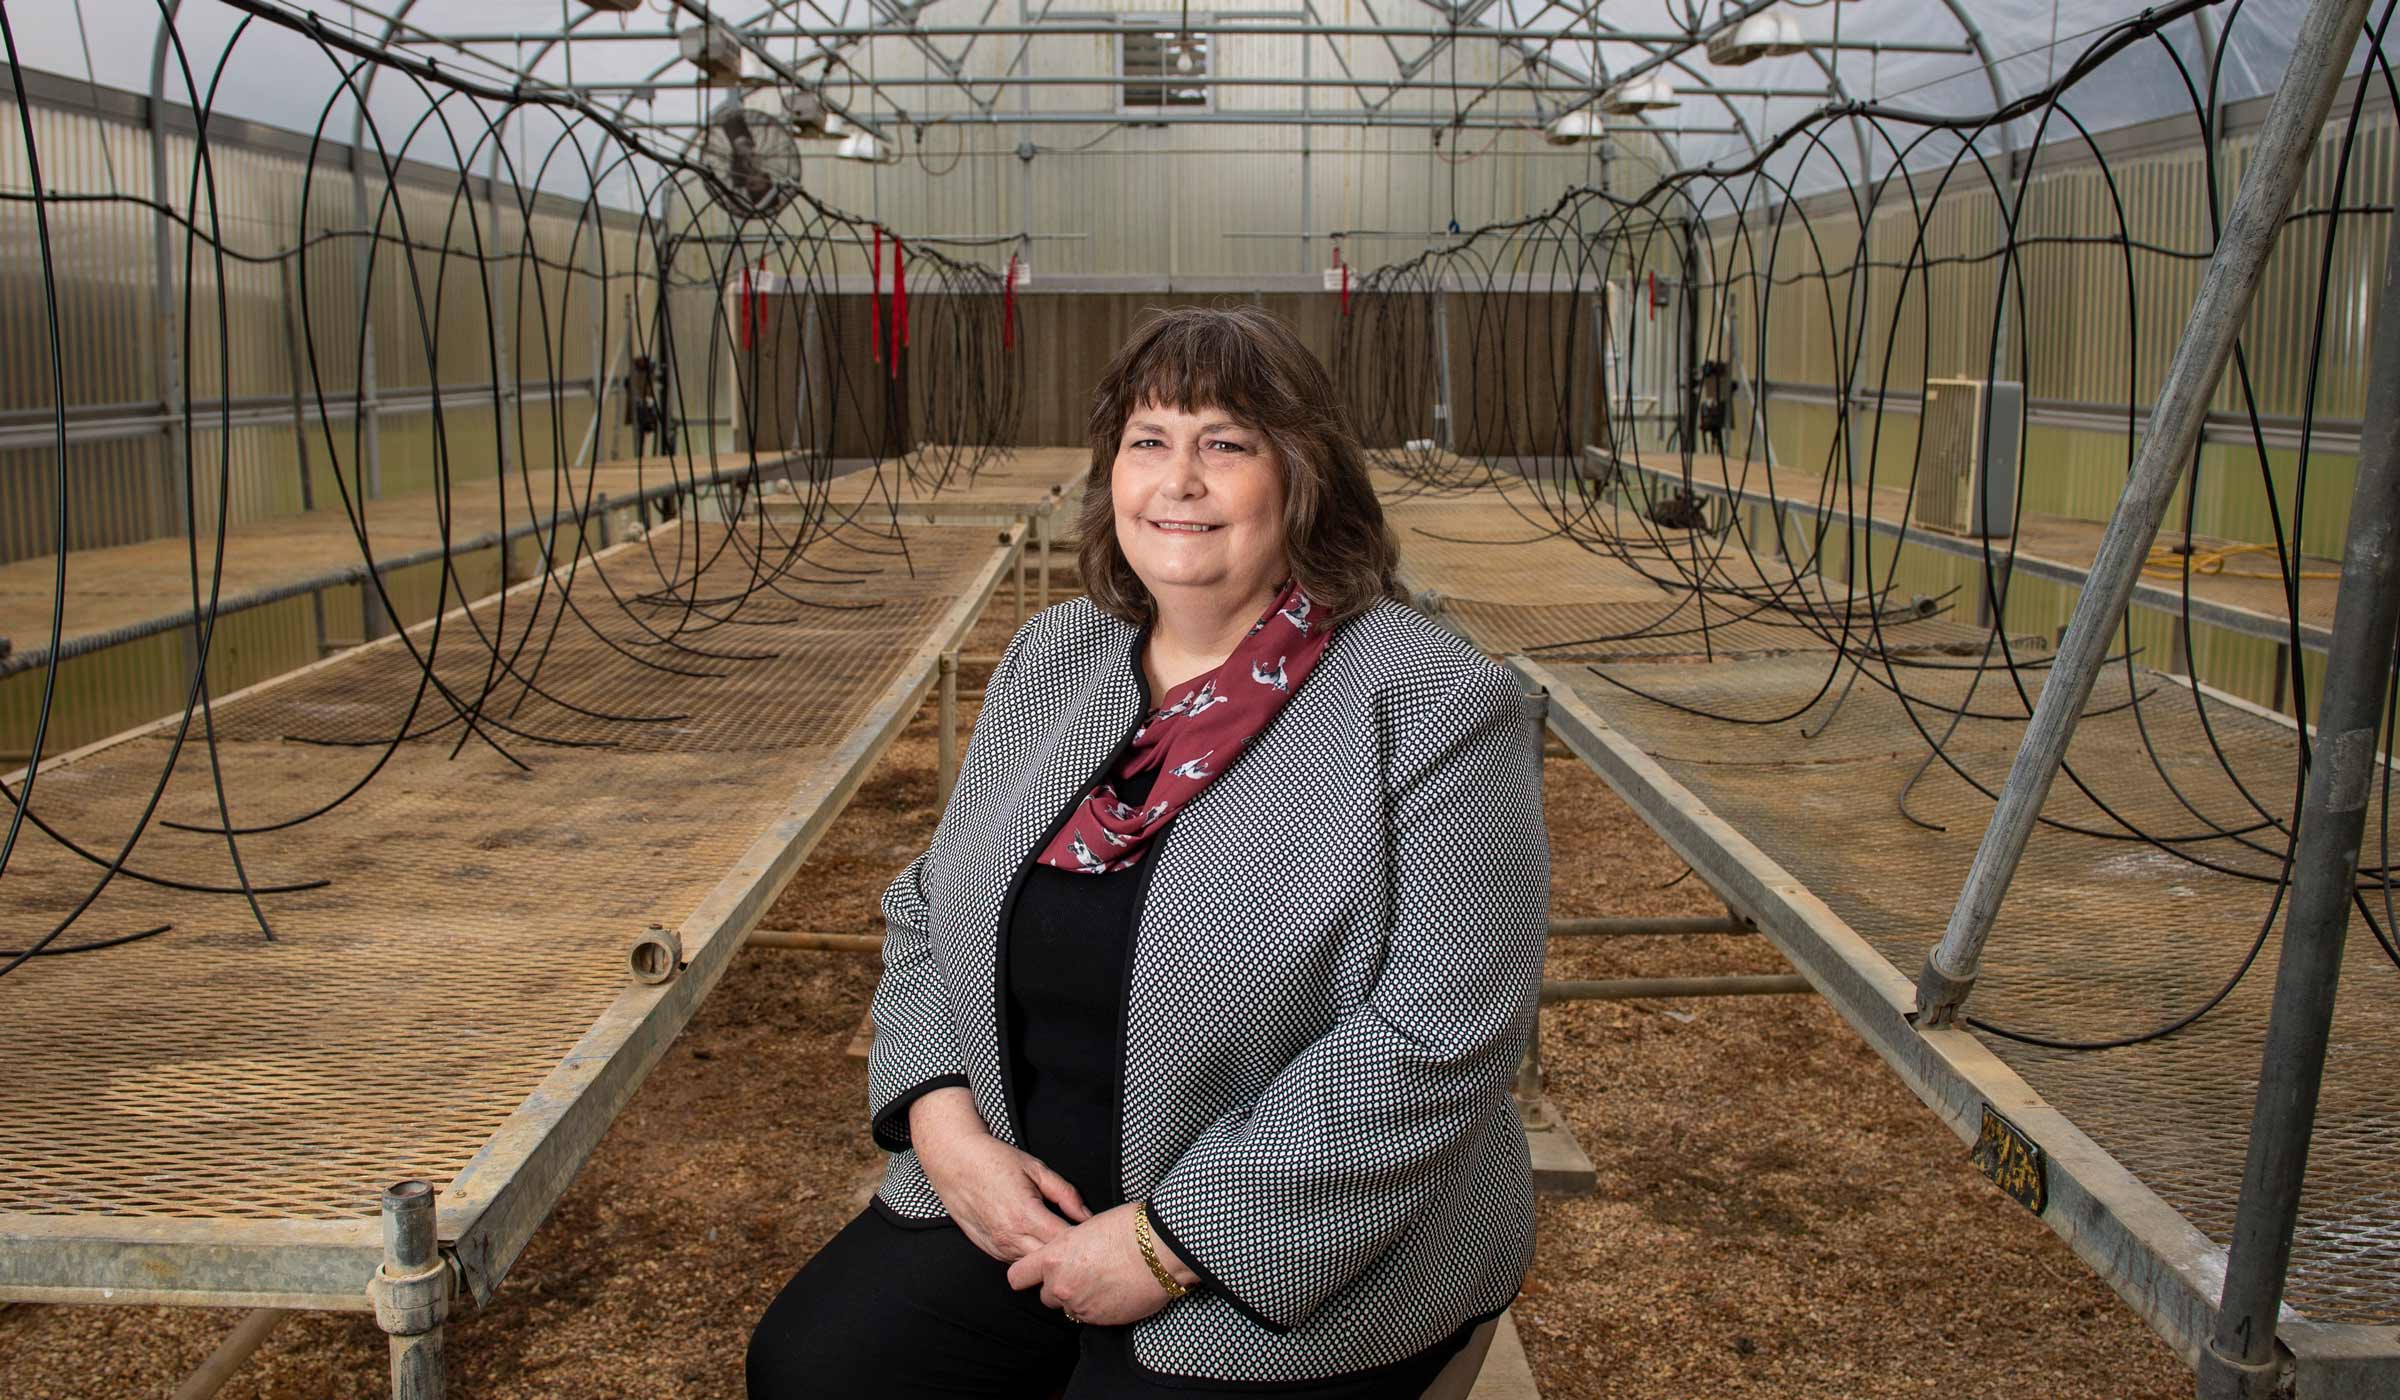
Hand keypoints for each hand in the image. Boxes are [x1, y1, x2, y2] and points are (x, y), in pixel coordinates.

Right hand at [908, 1087, 1090, 1261]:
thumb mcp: (1036, 1169)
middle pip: (1050, 1261)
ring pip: (1033, 1265)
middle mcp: (1009, 1237)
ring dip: (1048, 1257)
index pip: (1064, 1242)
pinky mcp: (988, 1249)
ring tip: (1062, 1243)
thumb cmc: (994, 1160)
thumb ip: (1065, 1193)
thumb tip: (1086, 1215)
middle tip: (1083, 1242)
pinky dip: (1030, 1254)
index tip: (1095, 1234)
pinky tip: (1038, 1241)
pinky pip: (1016, 1260)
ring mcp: (997, 1246)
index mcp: (1025, 1215)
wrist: (954, 1161)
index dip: (1083, 1240)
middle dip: (1068, 1254)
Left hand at [1006, 1202, 1197, 1327]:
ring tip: (1102, 1280)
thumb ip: (1067, 1246)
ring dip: (1079, 1298)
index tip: (1036, 1270)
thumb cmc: (1127, 1228)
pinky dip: (1098, 1307)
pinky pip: (1090, 1317)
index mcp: (1053, 1259)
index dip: (1026, 1274)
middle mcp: (1061, 1286)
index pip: (1017, 1276)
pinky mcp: (1101, 1320)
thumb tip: (1067, 1253)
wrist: (1160, 1250)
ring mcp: (1081, 1306)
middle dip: (1058, 1287)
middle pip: (1045, 1296)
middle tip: (1080, 1272)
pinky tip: (1114, 1290)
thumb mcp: (1086, 1227)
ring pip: (1068, 1308)